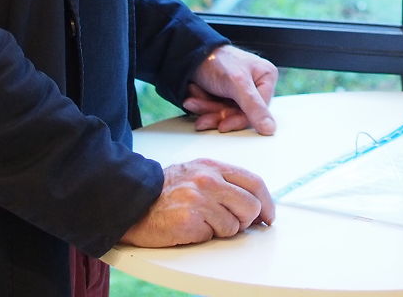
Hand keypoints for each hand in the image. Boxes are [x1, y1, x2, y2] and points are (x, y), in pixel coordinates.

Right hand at [121, 159, 275, 246]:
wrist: (133, 203)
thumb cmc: (166, 192)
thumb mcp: (197, 174)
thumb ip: (225, 182)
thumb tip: (255, 202)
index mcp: (213, 167)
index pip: (254, 182)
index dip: (267, 202)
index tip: (269, 216)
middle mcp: (208, 180)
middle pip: (251, 206)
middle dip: (247, 220)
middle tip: (232, 223)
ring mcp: (199, 200)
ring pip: (234, 225)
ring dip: (223, 230)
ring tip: (203, 222)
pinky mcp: (189, 221)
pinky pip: (214, 236)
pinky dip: (206, 236)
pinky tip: (191, 227)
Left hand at [183, 45, 277, 134]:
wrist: (189, 52)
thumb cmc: (217, 60)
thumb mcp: (238, 84)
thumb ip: (254, 107)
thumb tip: (270, 129)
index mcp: (266, 77)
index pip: (259, 110)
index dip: (239, 119)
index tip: (223, 125)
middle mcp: (254, 84)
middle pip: (240, 113)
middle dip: (218, 113)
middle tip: (203, 117)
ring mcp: (239, 90)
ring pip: (226, 113)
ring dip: (207, 110)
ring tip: (193, 102)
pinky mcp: (225, 94)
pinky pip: (216, 109)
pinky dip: (203, 106)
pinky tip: (194, 99)